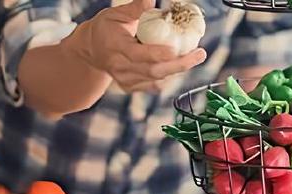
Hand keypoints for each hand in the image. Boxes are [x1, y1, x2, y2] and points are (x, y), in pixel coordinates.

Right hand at [77, 0, 206, 92]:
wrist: (92, 51)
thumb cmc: (106, 28)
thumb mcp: (116, 14)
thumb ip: (135, 8)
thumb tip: (152, 0)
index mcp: (115, 47)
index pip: (138, 54)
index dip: (157, 54)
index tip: (176, 49)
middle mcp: (120, 67)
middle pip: (152, 71)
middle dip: (179, 64)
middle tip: (199, 55)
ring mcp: (125, 79)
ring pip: (156, 78)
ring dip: (177, 68)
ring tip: (195, 56)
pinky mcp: (131, 87)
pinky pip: (154, 84)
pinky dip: (168, 74)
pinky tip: (180, 64)